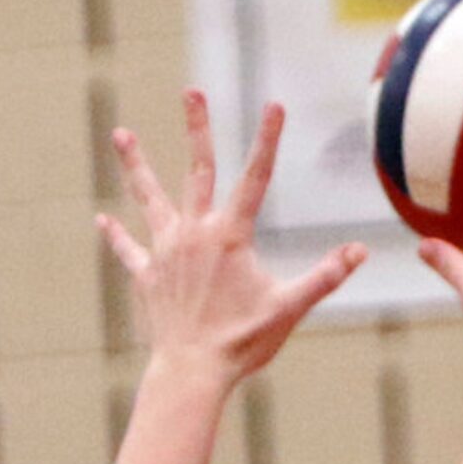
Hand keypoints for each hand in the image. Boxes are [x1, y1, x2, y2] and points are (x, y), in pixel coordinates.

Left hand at [99, 89, 365, 385]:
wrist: (192, 371)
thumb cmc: (242, 343)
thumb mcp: (289, 308)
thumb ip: (325, 277)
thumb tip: (360, 252)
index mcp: (230, 236)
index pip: (255, 177)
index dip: (267, 140)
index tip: (275, 105)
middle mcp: (195, 233)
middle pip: (198, 170)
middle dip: (197, 128)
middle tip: (191, 92)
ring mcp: (167, 252)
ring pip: (150, 198)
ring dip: (136, 166)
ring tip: (122, 135)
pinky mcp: (148, 276)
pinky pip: (130, 250)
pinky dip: (117, 236)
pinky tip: (102, 220)